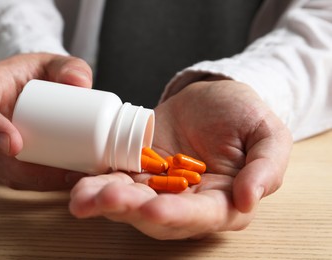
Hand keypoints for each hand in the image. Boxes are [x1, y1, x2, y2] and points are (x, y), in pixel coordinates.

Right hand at [0, 53, 92, 189]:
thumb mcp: (53, 62)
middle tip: (59, 170)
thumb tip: (80, 83)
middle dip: (22, 168)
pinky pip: (15, 177)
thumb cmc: (38, 72)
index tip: (14, 145)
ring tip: (69, 177)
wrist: (32, 85)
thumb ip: (70, 66)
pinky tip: (63, 182)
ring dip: (35, 180)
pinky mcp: (3, 158)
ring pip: (3, 170)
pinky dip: (38, 183)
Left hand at [69, 80, 292, 238]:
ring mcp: (158, 187)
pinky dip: (97, 183)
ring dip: (106, 202)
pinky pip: (116, 180)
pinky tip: (80, 183)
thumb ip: (266, 167)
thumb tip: (250, 199)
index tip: (155, 209)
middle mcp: (187, 202)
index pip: (201, 216)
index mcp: (223, 201)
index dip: (179, 215)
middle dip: (131, 210)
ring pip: (131, 204)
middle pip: (157, 217)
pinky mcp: (138, 170)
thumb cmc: (244, 115)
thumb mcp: (267, 134)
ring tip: (83, 196)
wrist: (211, 98)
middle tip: (107, 197)